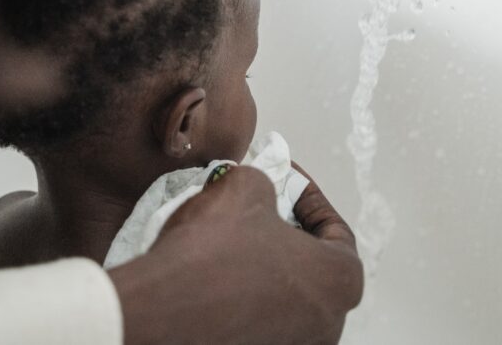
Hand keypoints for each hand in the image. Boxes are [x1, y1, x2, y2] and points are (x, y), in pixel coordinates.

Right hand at [108, 167, 363, 344]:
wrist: (161, 312)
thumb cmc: (214, 251)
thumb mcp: (244, 188)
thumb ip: (265, 183)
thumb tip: (259, 190)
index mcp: (340, 280)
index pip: (336, 229)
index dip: (308, 197)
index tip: (287, 180)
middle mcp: (327, 322)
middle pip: (313, 267)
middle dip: (287, 234)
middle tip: (261, 209)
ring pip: (285, 297)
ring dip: (265, 267)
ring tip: (234, 240)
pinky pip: (259, 319)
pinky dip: (246, 297)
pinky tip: (218, 275)